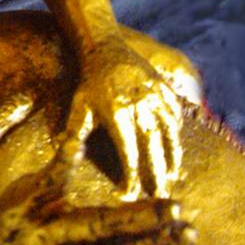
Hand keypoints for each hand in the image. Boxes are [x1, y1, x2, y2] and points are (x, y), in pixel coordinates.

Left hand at [68, 44, 182, 198]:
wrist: (105, 48)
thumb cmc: (89, 84)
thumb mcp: (79, 107)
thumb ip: (75, 133)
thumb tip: (67, 156)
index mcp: (116, 111)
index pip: (127, 150)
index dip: (130, 175)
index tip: (130, 194)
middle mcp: (138, 103)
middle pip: (152, 145)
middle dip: (157, 173)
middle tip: (160, 195)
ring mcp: (154, 94)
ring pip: (169, 130)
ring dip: (173, 155)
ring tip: (173, 176)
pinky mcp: (163, 87)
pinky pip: (175, 113)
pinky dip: (177, 132)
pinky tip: (175, 147)